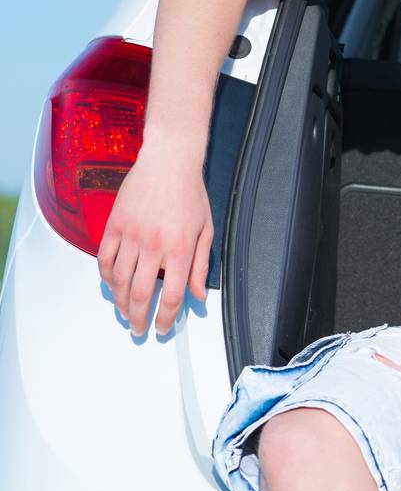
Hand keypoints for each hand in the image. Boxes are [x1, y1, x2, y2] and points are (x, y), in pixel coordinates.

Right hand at [95, 148, 212, 337]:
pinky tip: (113, 286)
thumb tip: (198, 296)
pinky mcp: (114, 225)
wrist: (169, 161)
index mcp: (180, 248)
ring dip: (122, 303)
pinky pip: (105, 259)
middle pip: (142, 294)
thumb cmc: (191, 194)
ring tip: (126, 313)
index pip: (171, 295)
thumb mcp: (206, 231)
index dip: (165, 318)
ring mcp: (131, 235)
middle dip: (140, 318)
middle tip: (139, 329)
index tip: (162, 329)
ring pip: (120, 281)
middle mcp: (154, 245)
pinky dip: (107, 277)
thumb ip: (200, 266)